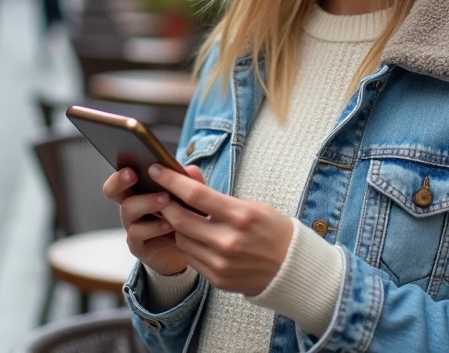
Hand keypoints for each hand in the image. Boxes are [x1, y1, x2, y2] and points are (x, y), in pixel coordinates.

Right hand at [103, 164, 206, 277]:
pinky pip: (137, 233)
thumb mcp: (191, 200)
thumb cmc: (187, 220)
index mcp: (140, 191)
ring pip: (127, 210)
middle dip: (120, 181)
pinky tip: (170, 224)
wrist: (191, 252)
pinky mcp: (138, 246)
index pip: (121, 177)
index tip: (132, 167)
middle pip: (112, 191)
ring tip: (166, 199)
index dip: (121, 171)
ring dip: (146, 202)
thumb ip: (191, 185)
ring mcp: (132, 226)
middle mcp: (132, 207)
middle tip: (134, 175)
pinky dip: (154, 227)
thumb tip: (191, 169)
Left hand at [147, 163, 294, 295]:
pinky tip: (197, 238)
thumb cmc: (272, 230)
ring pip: (181, 239)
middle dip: (165, 204)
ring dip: (177, 226)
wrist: (292, 269)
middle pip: (180, 219)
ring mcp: (221, 263)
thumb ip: (214, 193)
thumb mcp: (250, 205)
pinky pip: (190, 258)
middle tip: (160, 195)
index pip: (195, 195)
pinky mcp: (217, 279)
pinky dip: (189, 245)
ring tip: (183, 217)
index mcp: (240, 216)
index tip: (156, 169)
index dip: (171, 180)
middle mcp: (228, 241)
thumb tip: (187, 173)